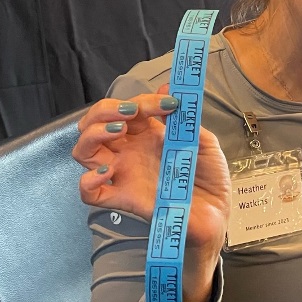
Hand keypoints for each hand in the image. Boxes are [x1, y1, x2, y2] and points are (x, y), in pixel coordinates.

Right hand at [73, 89, 230, 301]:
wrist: (216, 214)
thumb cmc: (209, 178)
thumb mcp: (204, 142)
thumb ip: (186, 119)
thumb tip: (171, 88)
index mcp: (148, 135)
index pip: (129, 109)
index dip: (144, 100)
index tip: (169, 103)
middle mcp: (129, 152)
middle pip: (94, 124)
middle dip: (105, 109)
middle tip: (132, 111)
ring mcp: (123, 175)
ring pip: (84, 151)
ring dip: (94, 134)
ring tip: (119, 130)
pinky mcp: (123, 199)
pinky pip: (89, 193)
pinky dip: (89, 180)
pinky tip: (107, 171)